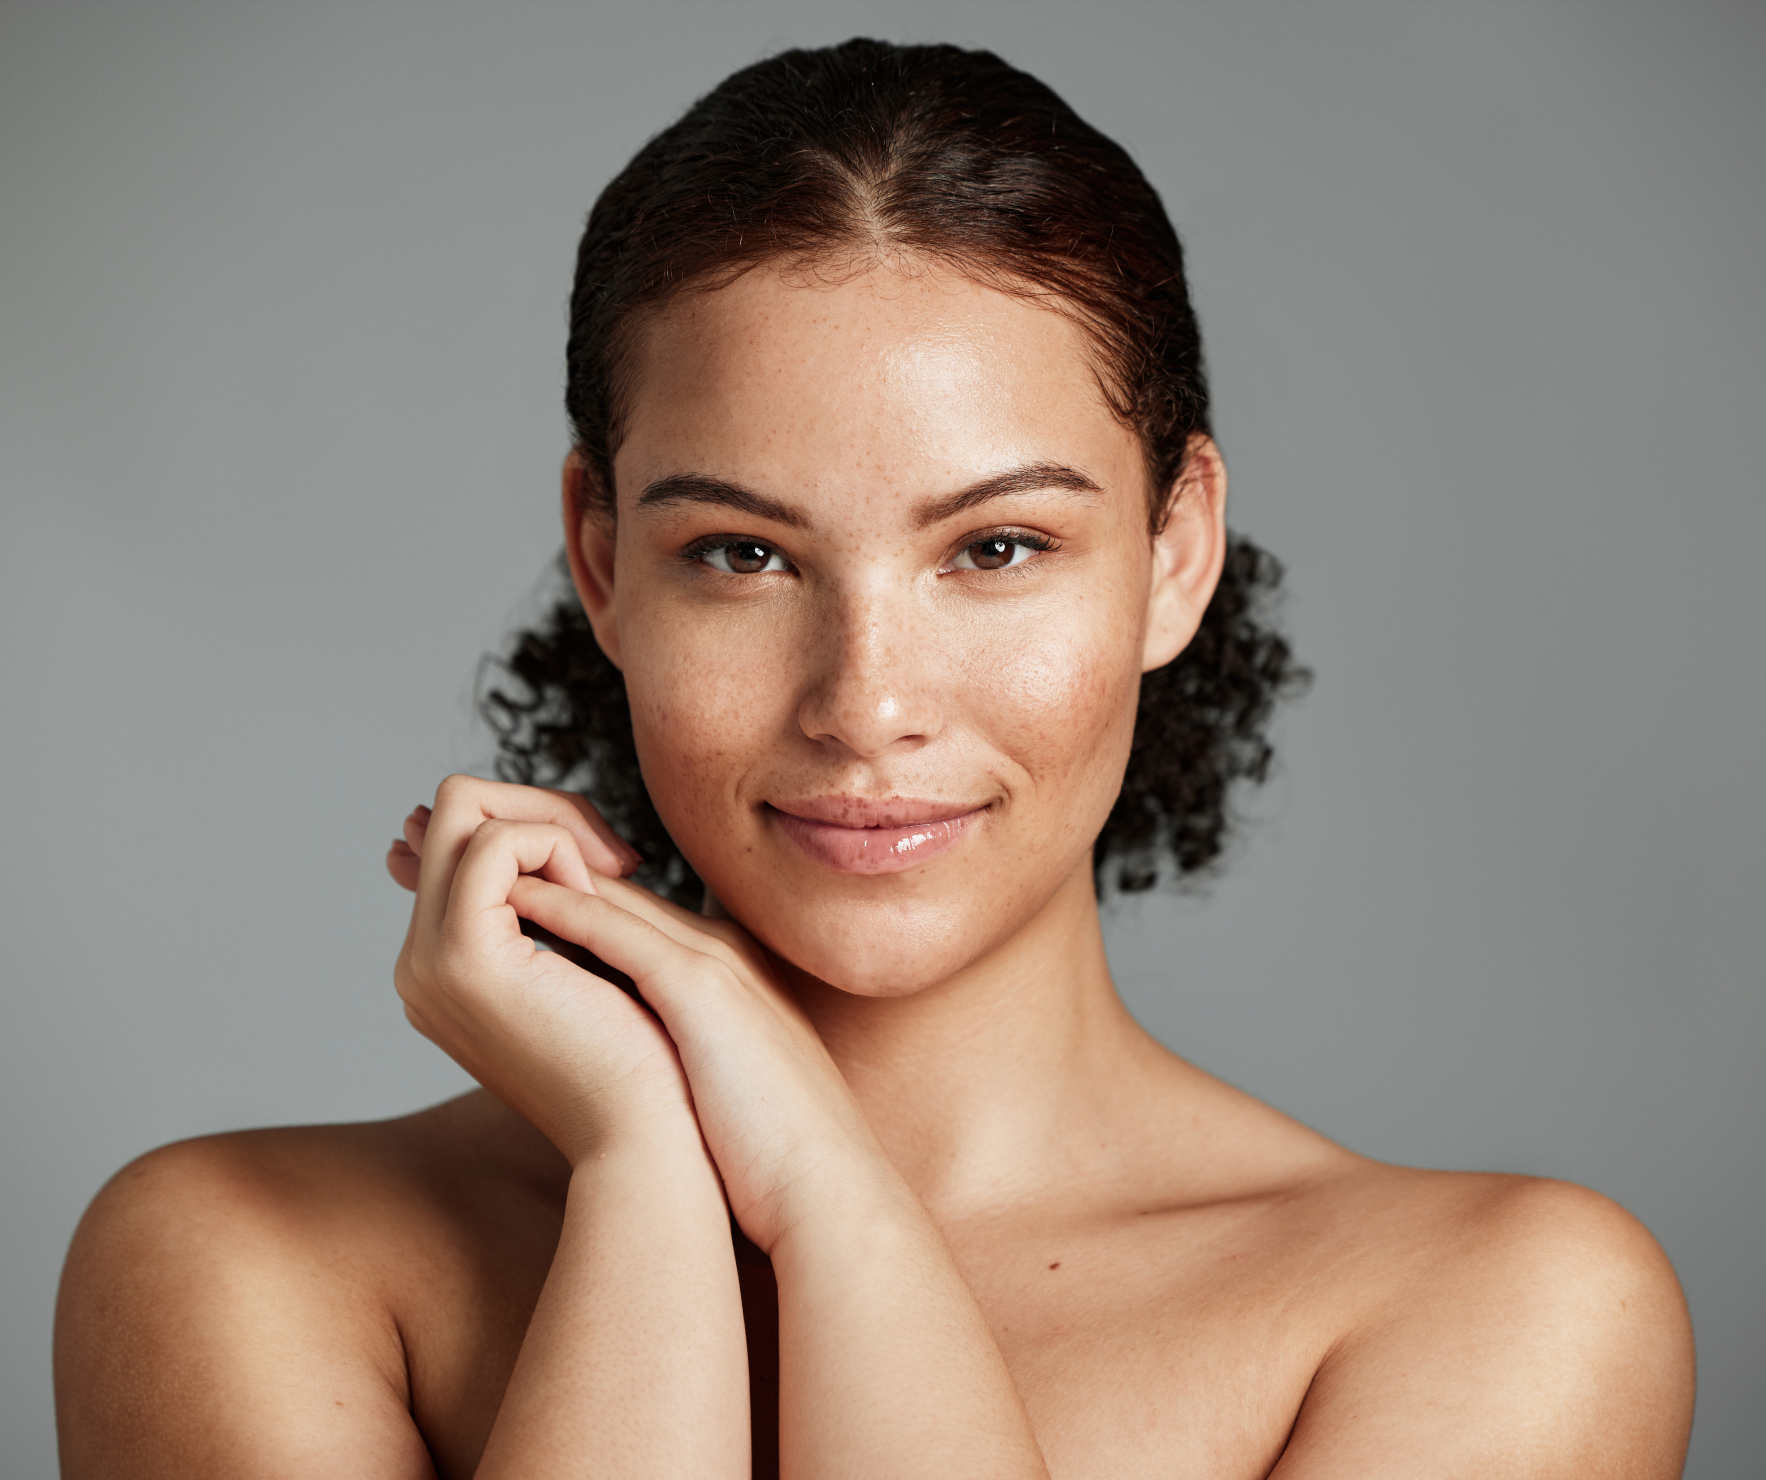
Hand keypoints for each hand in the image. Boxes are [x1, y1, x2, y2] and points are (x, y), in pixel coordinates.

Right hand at [392, 777, 693, 1164]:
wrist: (648, 1135)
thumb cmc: (644, 1059)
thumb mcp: (592, 960)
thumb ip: (562, 903)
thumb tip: (554, 836)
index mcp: (445, 965)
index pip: (462, 841)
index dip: (540, 828)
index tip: (612, 870)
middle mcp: (420, 961)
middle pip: (455, 810)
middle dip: (545, 810)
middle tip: (618, 864)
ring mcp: (430, 960)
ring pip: (464, 807)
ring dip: (554, 827)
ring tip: (610, 886)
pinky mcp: (464, 956)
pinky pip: (494, 841)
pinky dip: (556, 846)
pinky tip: (597, 900)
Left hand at [392, 777, 897, 1252]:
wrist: (828, 1190)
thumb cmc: (769, 1156)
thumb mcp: (706, 1085)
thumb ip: (662, 1049)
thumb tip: (599, 1053)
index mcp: (712, 973)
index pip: (616, 909)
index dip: (543, 887)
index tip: (470, 877)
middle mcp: (711, 950)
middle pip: (604, 881)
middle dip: (518, 855)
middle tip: (436, 844)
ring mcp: (712, 964)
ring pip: (610, 892)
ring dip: (530, 865)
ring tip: (453, 857)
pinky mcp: (706, 994)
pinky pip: (625, 935)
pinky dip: (567, 911)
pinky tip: (509, 904)